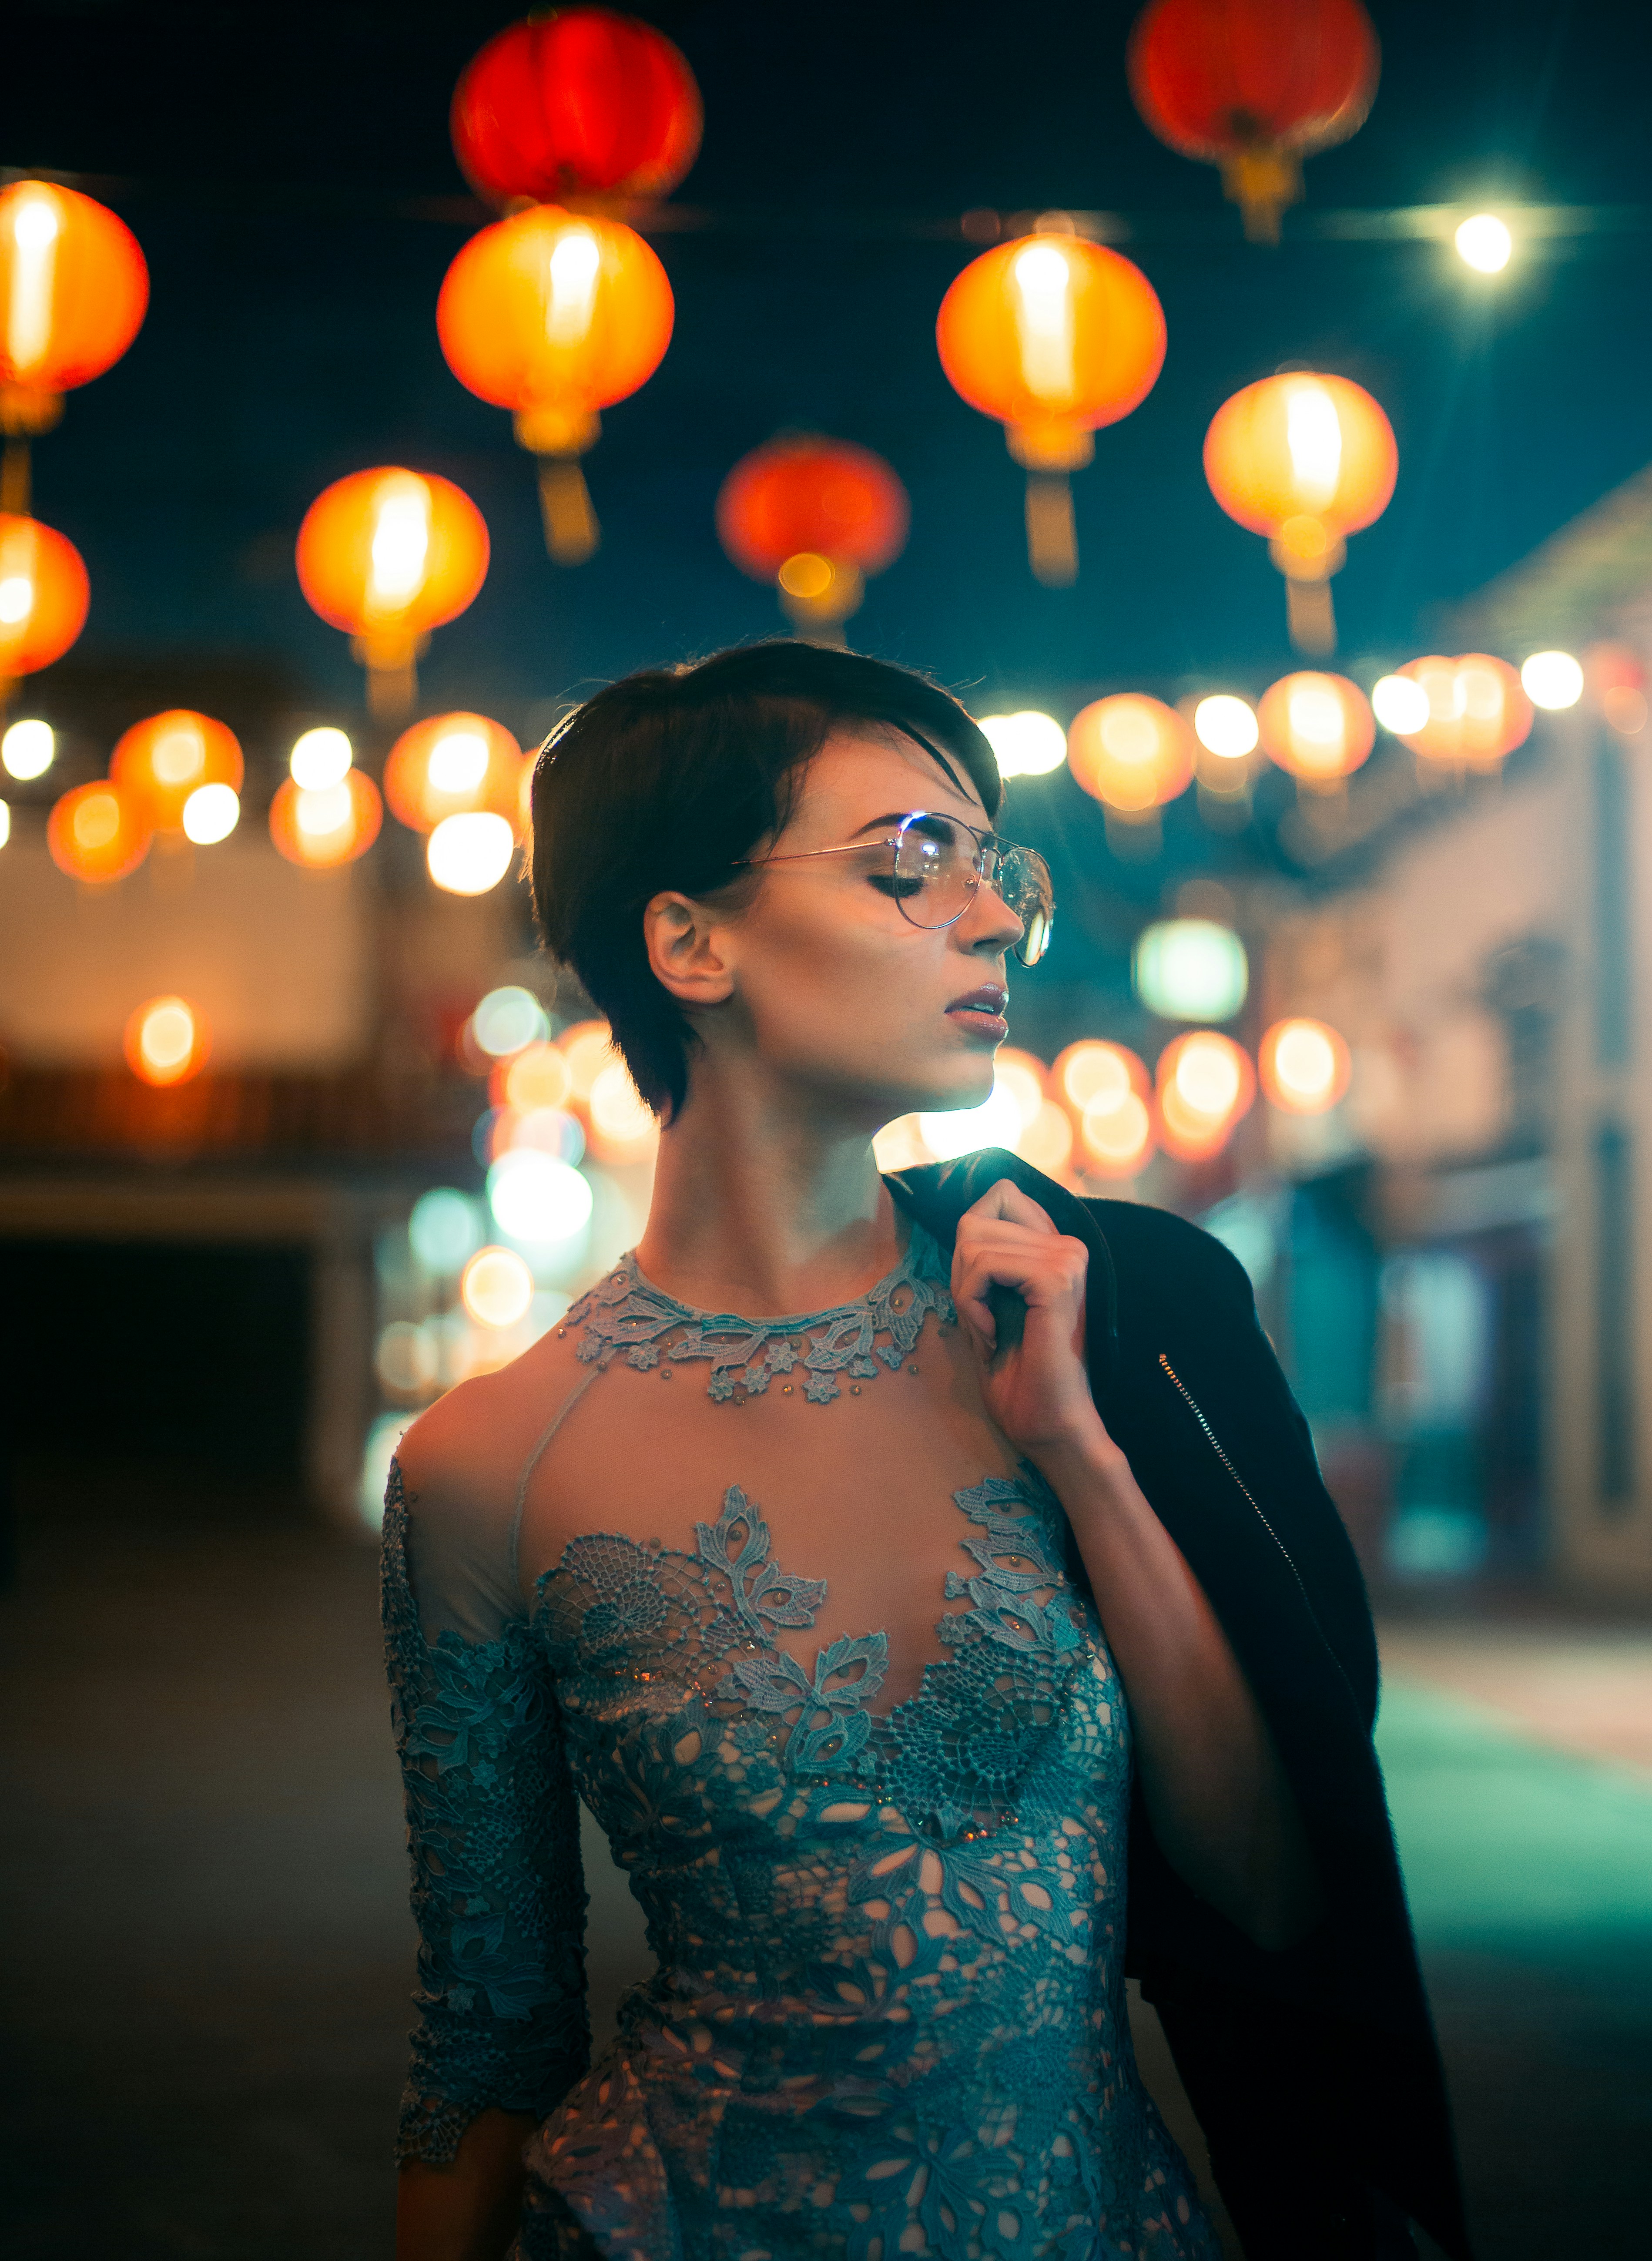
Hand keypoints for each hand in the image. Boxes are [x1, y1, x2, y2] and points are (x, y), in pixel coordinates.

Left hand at [951, 1179, 1113, 1467]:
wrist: (1048, 1425)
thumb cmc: (1019, 1375)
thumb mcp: (990, 1303)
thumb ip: (985, 1260)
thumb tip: (967, 1220)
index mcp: (1056, 1249)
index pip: (1002, 1195)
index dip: (971, 1239)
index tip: (983, 1292)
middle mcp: (1068, 1246)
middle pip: (976, 1220)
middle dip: (962, 1274)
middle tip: (984, 1319)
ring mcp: (1067, 1260)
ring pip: (975, 1241)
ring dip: (966, 1293)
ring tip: (991, 1330)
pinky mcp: (1055, 1279)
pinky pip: (984, 1265)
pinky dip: (971, 1302)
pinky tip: (992, 1334)